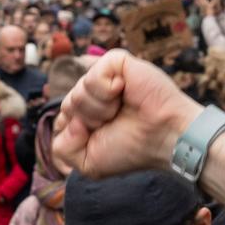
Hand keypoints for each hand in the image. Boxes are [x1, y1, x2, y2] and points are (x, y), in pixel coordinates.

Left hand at [51, 50, 198, 179]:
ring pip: (77, 91)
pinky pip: (92, 74)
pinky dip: (105, 90)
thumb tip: (68, 117)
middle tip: (113, 123)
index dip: (75, 132)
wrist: (163, 137)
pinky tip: (123, 93)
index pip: (61, 119)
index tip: (99, 138)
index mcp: (89, 116)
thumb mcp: (88, 163)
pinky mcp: (116, 62)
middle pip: (67, 104)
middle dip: (87, 120)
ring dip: (98, 108)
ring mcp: (105, 77)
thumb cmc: (131, 150)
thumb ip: (62, 147)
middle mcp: (96, 96)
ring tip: (121, 110)